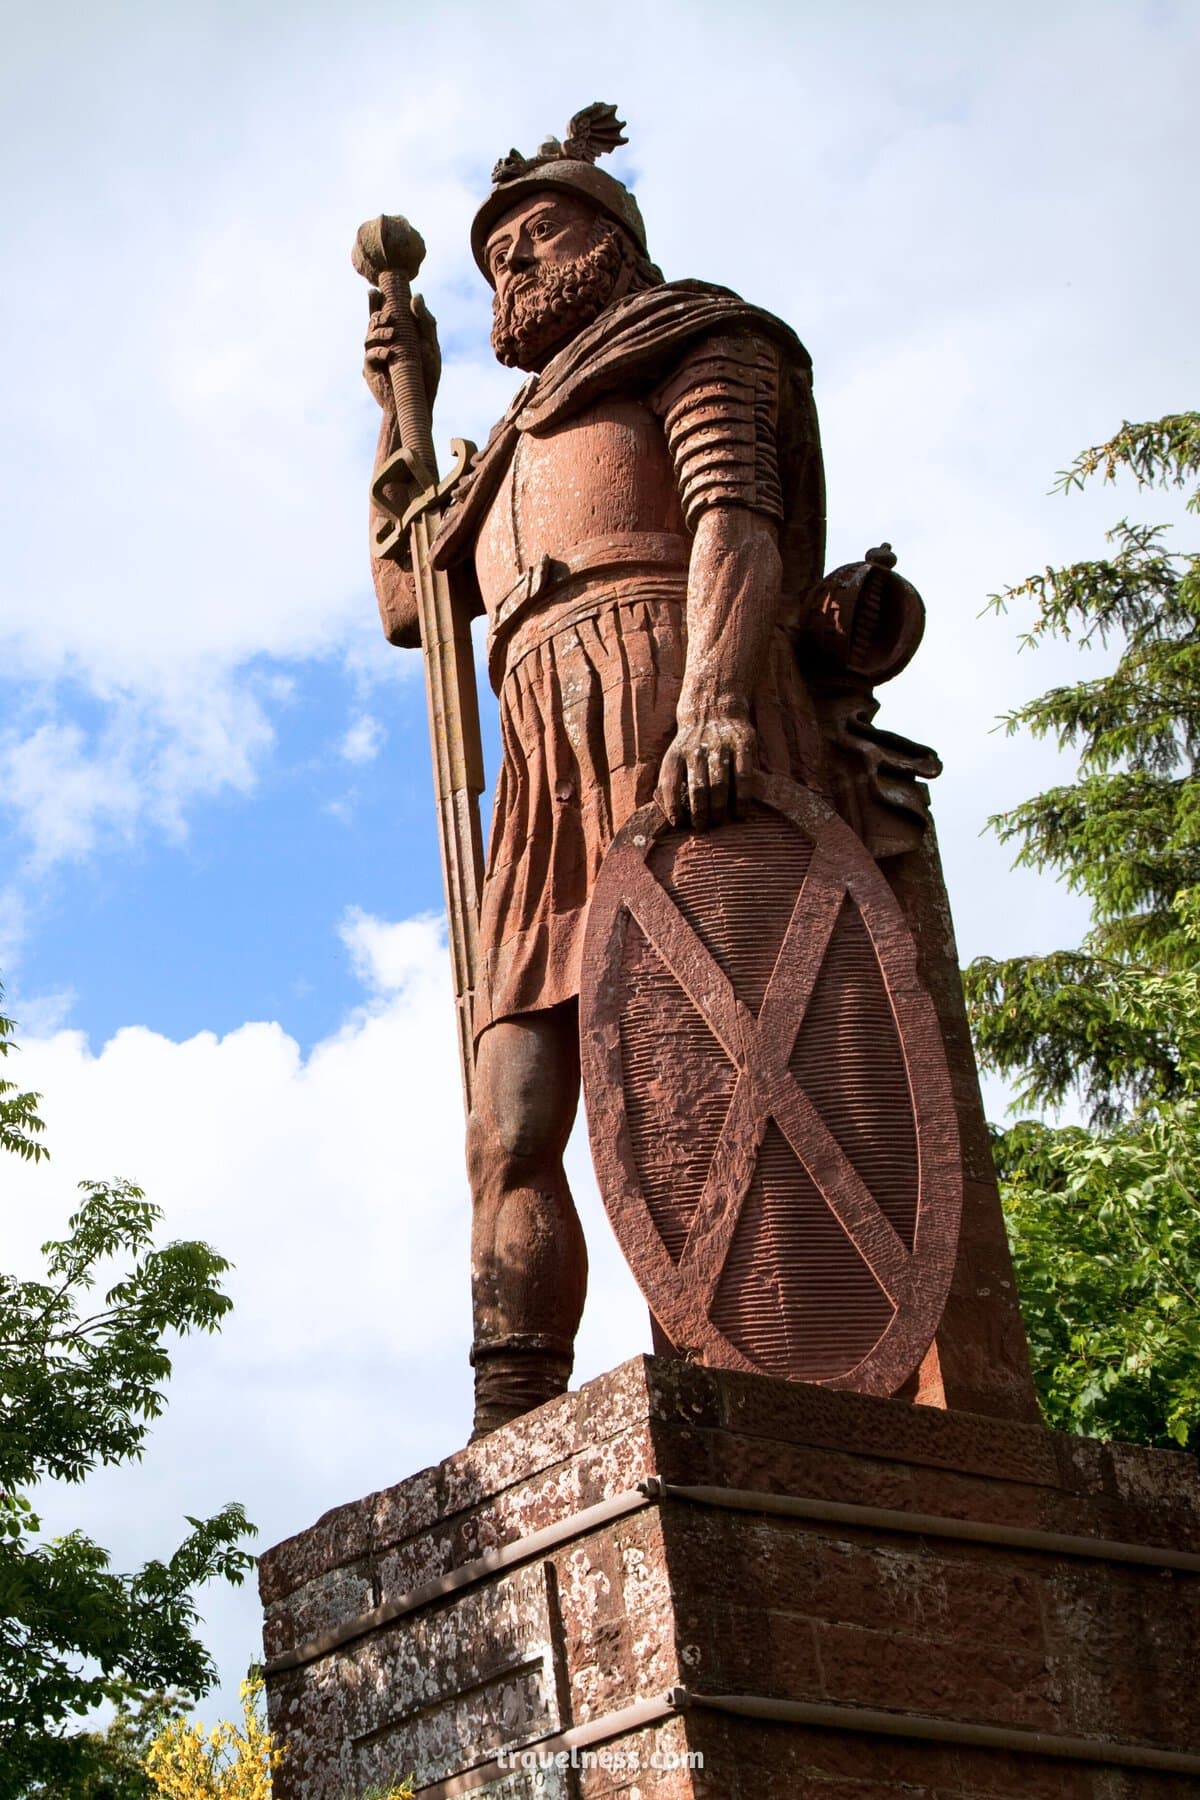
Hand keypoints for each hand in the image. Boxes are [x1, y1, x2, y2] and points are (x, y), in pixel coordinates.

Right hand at [363, 289, 440, 411]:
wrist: (419, 402)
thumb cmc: (426, 375)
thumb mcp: (430, 346)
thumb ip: (425, 322)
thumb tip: (416, 296)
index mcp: (396, 334)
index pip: (383, 313)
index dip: (376, 301)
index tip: (376, 290)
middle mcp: (382, 342)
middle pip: (372, 322)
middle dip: (377, 314)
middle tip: (388, 315)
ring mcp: (375, 356)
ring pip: (369, 337)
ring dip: (379, 332)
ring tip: (392, 334)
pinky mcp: (371, 370)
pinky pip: (370, 356)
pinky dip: (379, 352)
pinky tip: (389, 353)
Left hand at [655, 709, 757, 830]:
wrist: (713, 707)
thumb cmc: (692, 742)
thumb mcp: (675, 753)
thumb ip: (672, 778)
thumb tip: (670, 813)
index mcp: (676, 753)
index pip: (670, 783)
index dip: (672, 805)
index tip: (677, 823)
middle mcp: (697, 749)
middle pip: (697, 787)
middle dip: (699, 812)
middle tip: (702, 827)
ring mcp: (720, 746)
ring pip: (719, 783)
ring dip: (719, 807)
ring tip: (720, 821)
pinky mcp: (742, 744)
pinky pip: (743, 775)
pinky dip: (743, 797)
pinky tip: (742, 812)